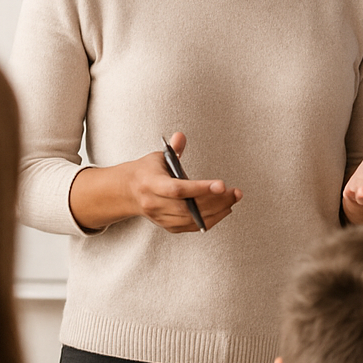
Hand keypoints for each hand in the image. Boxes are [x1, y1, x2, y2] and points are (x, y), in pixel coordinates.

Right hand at [69, 131, 241, 232]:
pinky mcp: (166, 225)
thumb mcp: (157, 156)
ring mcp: (159, 217)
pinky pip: (190, 227)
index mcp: (151, 183)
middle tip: (235, 193)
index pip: (177, 189)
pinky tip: (224, 210)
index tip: (221, 185)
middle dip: (215, 201)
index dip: (200, 188)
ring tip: (233, 200)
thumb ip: (173, 149)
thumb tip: (181, 136)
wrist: (127, 191)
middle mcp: (153, 203)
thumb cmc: (147, 171)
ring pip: (191, 219)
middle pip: (187, 207)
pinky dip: (209, 220)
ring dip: (216, 211)